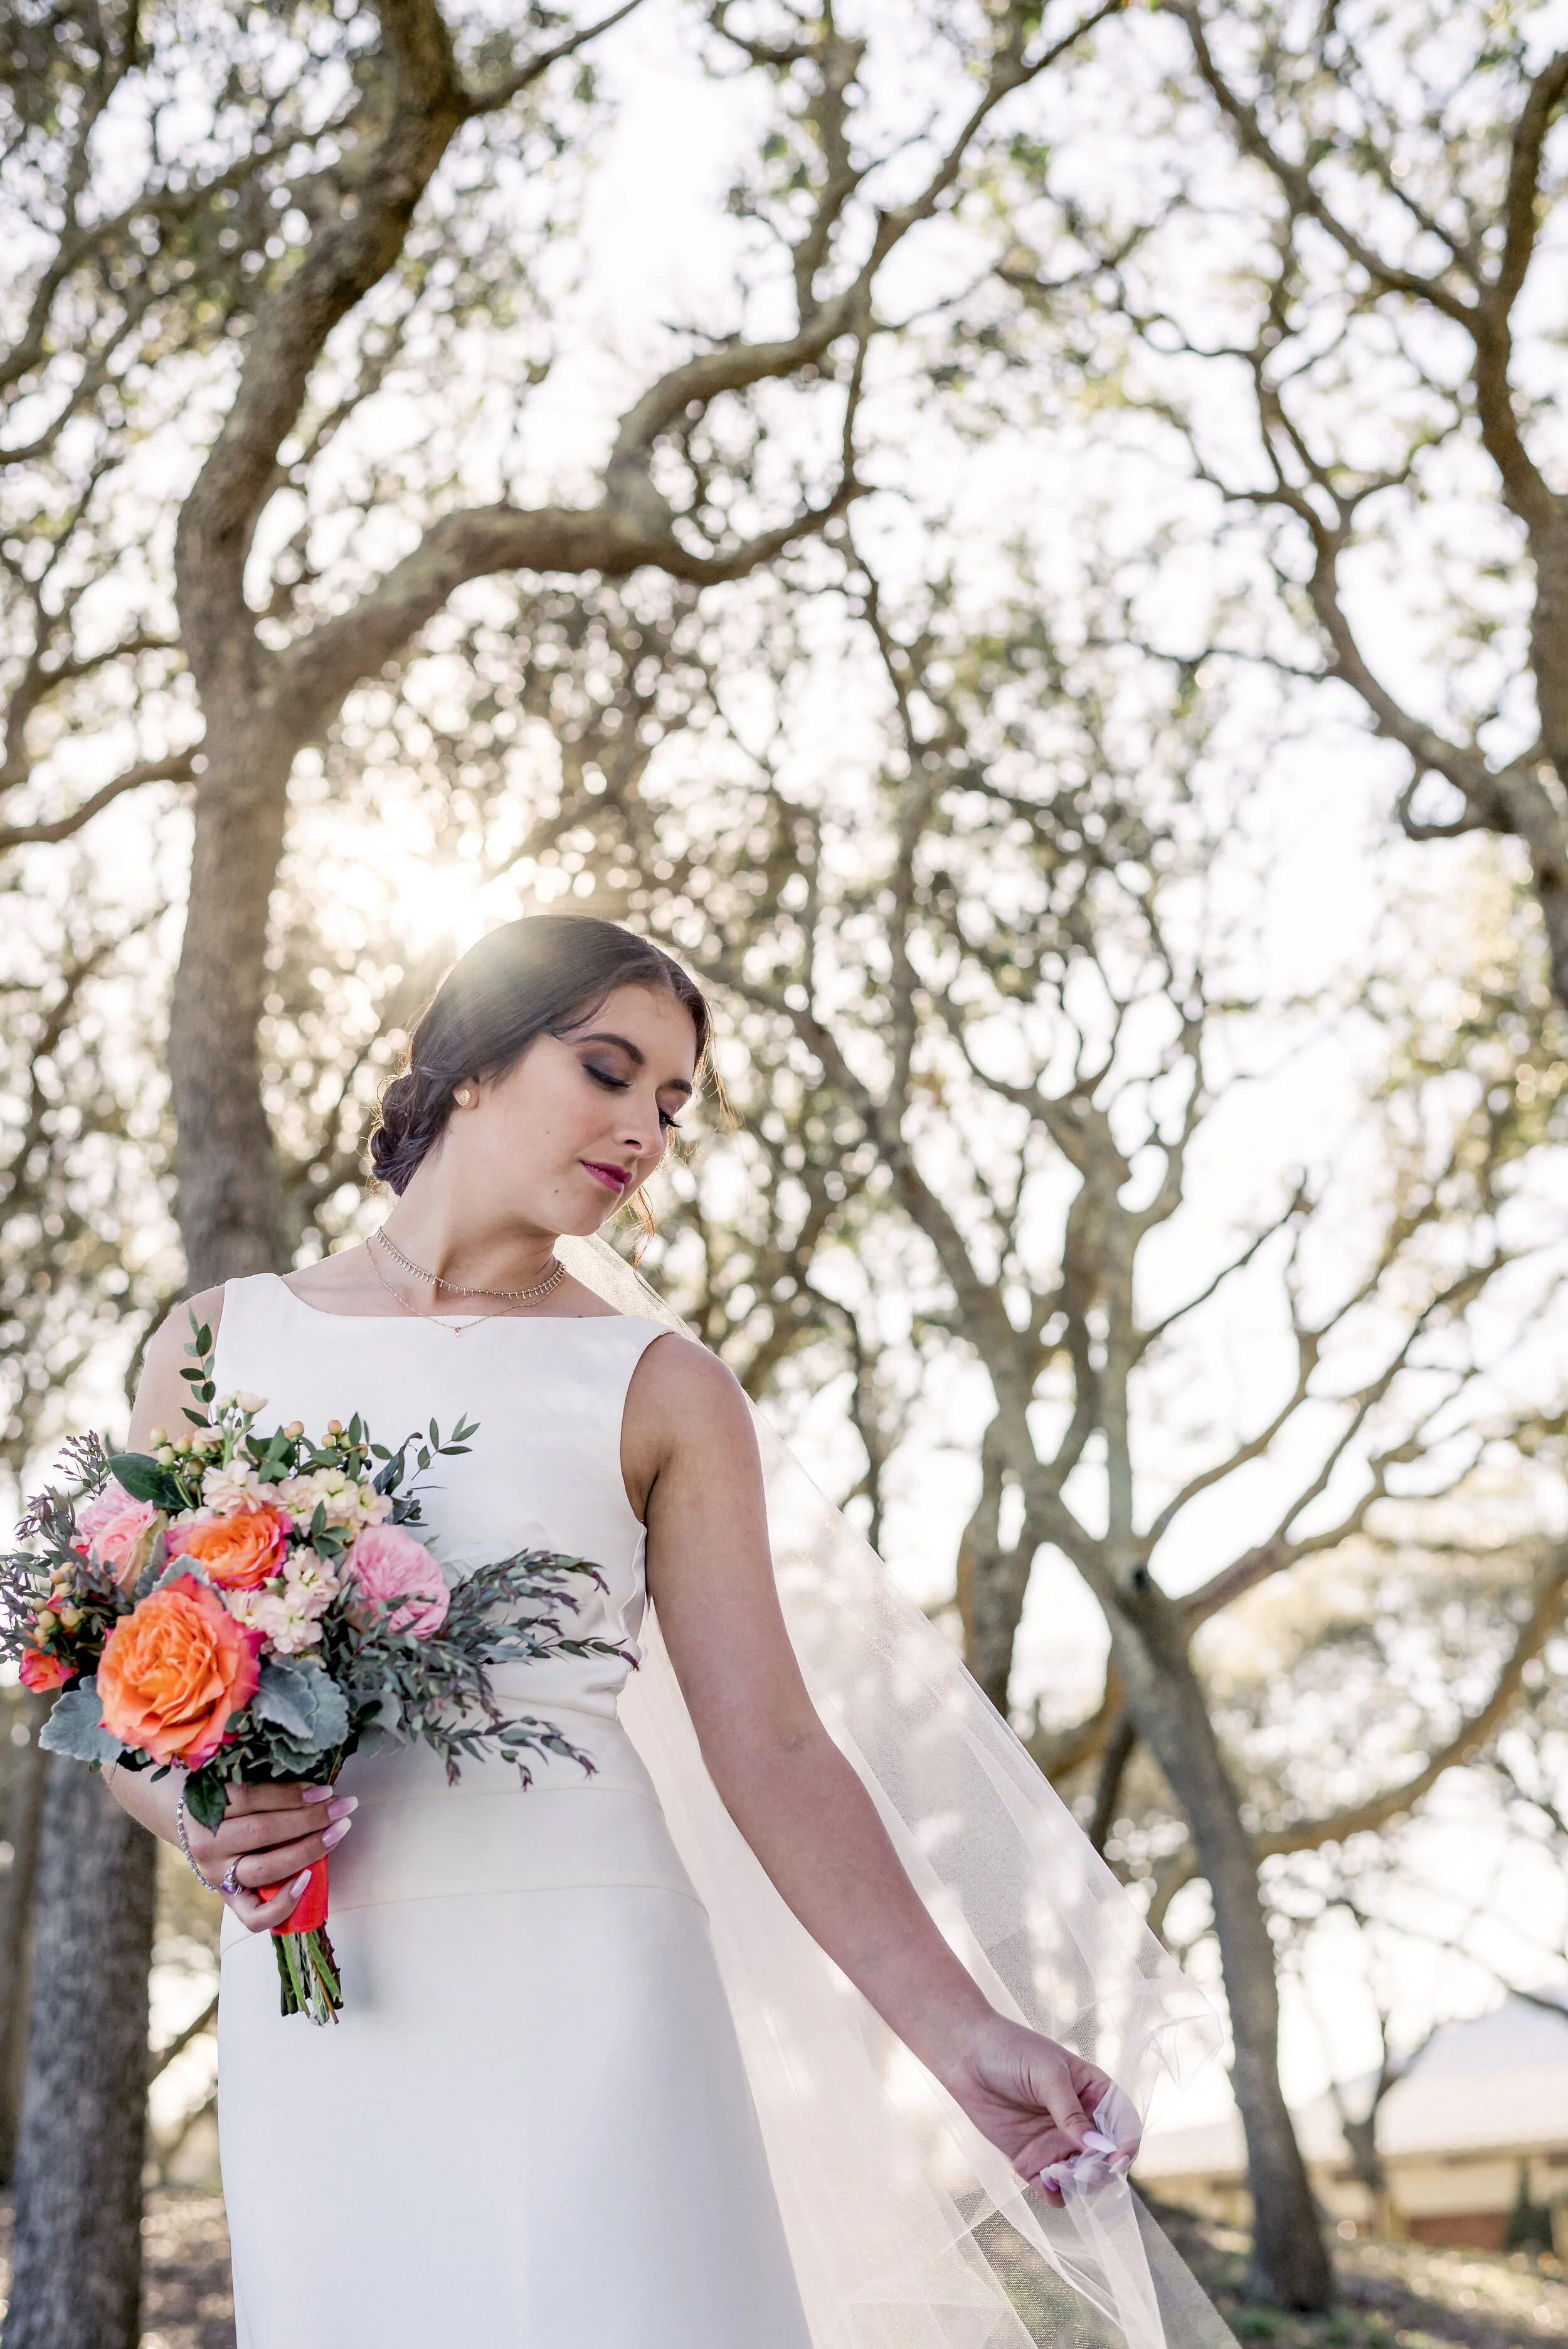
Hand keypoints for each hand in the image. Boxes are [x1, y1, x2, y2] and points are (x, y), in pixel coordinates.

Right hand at [183, 1781, 356, 1935]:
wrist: (201, 1833)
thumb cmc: (233, 1803)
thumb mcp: (239, 1787)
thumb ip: (269, 1786)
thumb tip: (319, 1789)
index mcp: (207, 1808)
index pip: (250, 1797)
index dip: (291, 1794)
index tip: (327, 1790)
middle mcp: (208, 1844)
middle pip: (262, 1831)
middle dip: (310, 1818)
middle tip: (344, 1807)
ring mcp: (217, 1876)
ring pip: (265, 1869)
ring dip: (308, 1850)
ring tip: (338, 1833)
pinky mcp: (229, 1901)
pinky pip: (255, 1916)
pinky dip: (284, 1903)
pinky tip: (308, 1879)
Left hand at [942, 2012, 1135, 2197]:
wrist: (966, 2056)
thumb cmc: (1011, 2051)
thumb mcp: (1046, 2074)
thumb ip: (1070, 2112)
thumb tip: (1099, 2148)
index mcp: (1095, 2094)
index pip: (1123, 2125)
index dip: (1127, 2144)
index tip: (1118, 2158)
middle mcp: (1082, 2124)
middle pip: (1107, 2160)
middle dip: (1102, 2170)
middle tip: (1084, 2171)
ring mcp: (1059, 2145)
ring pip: (1084, 2180)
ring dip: (1079, 2185)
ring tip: (1057, 2172)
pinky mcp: (1034, 2162)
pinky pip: (1055, 2190)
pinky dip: (1057, 2193)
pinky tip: (1046, 2180)